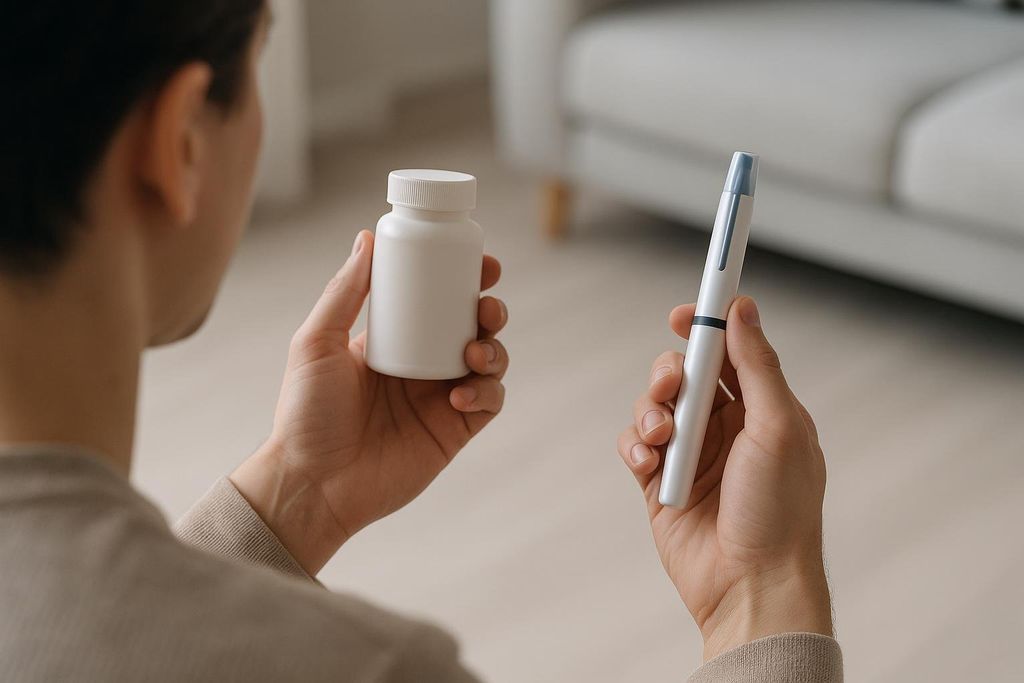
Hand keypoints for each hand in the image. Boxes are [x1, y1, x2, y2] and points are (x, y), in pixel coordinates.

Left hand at [232, 230, 508, 574]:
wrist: (313, 483)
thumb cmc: (305, 414)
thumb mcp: (316, 343)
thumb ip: (344, 291)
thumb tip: (366, 237)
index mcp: (394, 338)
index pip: (438, 299)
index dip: (466, 278)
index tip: (482, 263)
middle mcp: (423, 364)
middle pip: (474, 325)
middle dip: (490, 309)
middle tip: (485, 306)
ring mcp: (441, 398)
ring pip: (491, 360)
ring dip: (494, 349)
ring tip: (474, 353)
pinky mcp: (454, 431)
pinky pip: (489, 403)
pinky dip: (486, 393)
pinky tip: (460, 395)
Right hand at [617, 297, 831, 660]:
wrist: (751, 584)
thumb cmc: (779, 511)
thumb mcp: (778, 426)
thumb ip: (756, 364)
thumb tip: (743, 309)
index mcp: (760, 410)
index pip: (728, 353)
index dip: (706, 329)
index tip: (684, 313)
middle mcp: (725, 428)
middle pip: (684, 375)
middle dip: (671, 374)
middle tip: (673, 386)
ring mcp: (691, 455)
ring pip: (654, 407)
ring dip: (650, 413)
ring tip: (662, 439)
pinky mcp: (660, 482)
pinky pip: (635, 446)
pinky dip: (636, 449)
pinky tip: (650, 466)